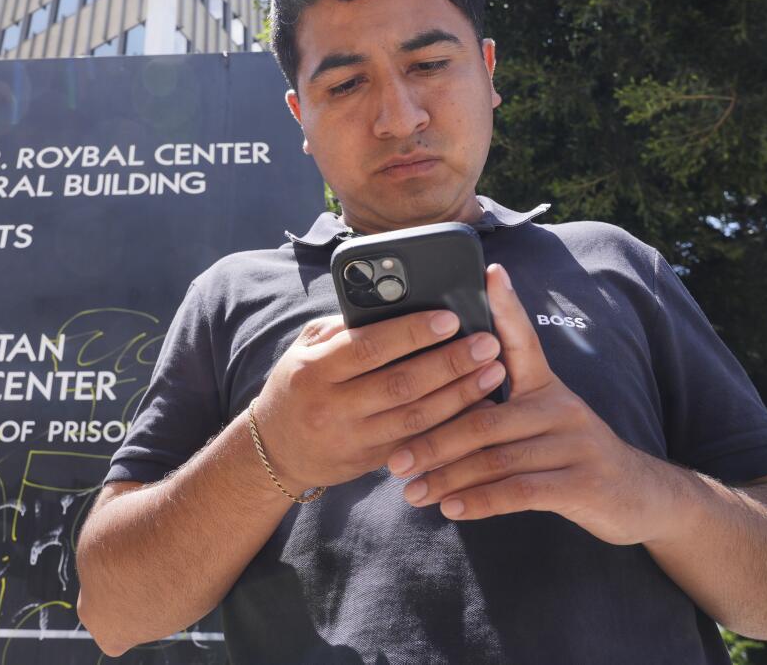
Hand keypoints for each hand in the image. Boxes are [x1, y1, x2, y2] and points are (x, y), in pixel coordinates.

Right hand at [251, 308, 505, 494]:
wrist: (274, 449)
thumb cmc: (298, 384)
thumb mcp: (307, 348)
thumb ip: (346, 328)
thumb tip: (398, 304)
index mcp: (314, 369)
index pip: (369, 347)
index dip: (413, 333)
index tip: (450, 318)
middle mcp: (331, 406)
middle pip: (401, 383)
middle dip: (450, 363)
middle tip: (486, 343)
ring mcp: (351, 438)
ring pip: (416, 418)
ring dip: (460, 395)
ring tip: (492, 372)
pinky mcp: (369, 462)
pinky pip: (417, 443)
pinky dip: (450, 424)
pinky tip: (477, 407)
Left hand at [386, 264, 679, 545]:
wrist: (642, 498)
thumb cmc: (569, 457)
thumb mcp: (540, 423)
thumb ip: (496, 410)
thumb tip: (431, 406)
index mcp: (546, 385)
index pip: (522, 339)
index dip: (506, 307)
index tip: (489, 272)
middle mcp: (561, 407)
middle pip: (484, 417)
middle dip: (432, 440)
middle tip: (394, 461)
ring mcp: (576, 444)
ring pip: (496, 457)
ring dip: (447, 478)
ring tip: (411, 492)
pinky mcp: (585, 482)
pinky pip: (521, 491)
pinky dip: (480, 501)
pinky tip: (451, 509)